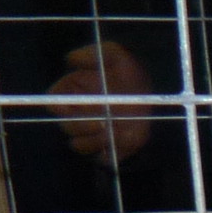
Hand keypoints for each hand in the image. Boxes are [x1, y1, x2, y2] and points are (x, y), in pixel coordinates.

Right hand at [45, 42, 154, 166]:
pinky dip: (108, 153)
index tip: (75, 106)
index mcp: (73, 94)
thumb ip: (92, 54)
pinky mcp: (112, 148)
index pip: (54, 104)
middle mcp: (80, 115)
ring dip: (92, 141)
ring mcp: (94, 133)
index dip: (61, 107)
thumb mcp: (115, 55)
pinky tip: (120, 142)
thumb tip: (70, 59)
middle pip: (66, 127)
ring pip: (79, 145)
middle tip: (101, 121)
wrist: (157, 94)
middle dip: (81, 125)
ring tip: (112, 131)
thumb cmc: (131, 73)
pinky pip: (102, 158)